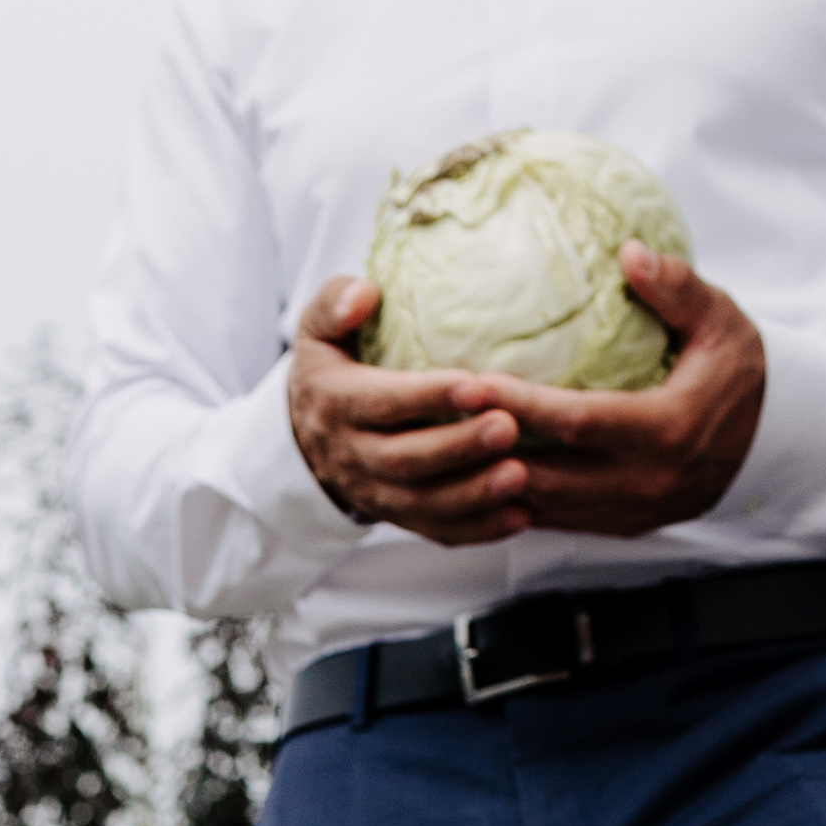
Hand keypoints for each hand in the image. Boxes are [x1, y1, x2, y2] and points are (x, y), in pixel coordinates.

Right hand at [286, 274, 535, 547]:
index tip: (475, 385)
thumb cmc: (330, 368)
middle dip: (459, 448)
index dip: (427, 397)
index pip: (383, 404)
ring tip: (520, 476)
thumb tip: (366, 295)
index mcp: (338, 404)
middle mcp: (354, 456)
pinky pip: (436, 530)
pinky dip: (478, 529)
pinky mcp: (399, 516)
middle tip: (509, 428)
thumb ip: (335, 304)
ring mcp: (377, 493)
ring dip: (473, 495)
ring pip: (423, 503)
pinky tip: (520, 517)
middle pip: (407, 460)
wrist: (306, 437)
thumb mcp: (317, 329)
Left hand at [449, 246, 765, 536]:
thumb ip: (677, 287)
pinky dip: (510, 502)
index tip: (472, 383)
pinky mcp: (617, 527)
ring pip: (541, 509)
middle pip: (546, 476)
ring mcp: (627, 513)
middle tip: (434, 424)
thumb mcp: (721, 321)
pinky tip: (472, 478)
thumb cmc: (742, 373)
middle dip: (485, 454)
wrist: (772, 444)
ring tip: (440, 453)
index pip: (577, 423)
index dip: (522, 407)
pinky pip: (552, 522)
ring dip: (488, 486)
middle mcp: (641, 483)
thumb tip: (629, 251)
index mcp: (665, 431)